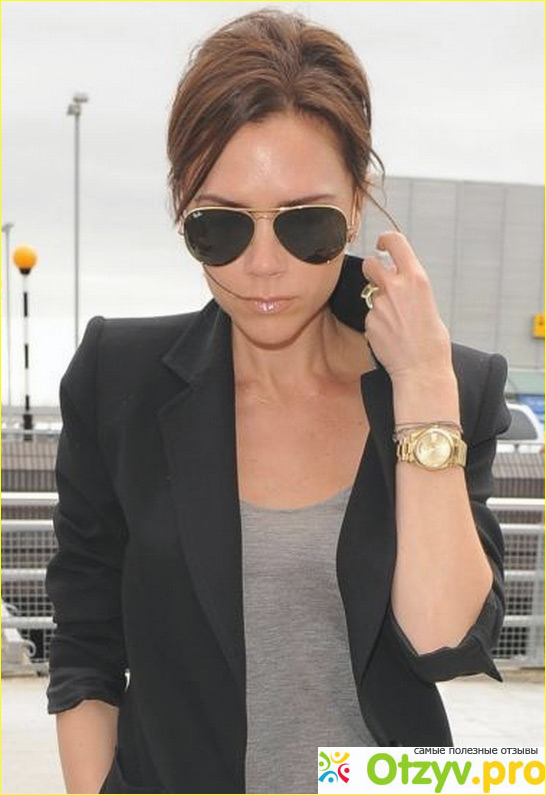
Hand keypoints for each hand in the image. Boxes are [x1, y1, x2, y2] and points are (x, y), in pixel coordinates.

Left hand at [363, 232, 452, 386]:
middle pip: (371, 264)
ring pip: (370, 294)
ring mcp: (379, 305)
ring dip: (378, 302)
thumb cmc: (432, 341)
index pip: (395, 242)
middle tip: (380, 281)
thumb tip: (401, 282)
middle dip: (373, 270)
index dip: (385, 240)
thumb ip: (412, 288)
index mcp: (416, 278)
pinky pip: (370, 316)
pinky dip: (377, 323)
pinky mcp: (369, 322)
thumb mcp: (429, 304)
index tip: (382, 244)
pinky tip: (391, 335)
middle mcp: (395, 287)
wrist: (421, 369)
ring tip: (396, 322)